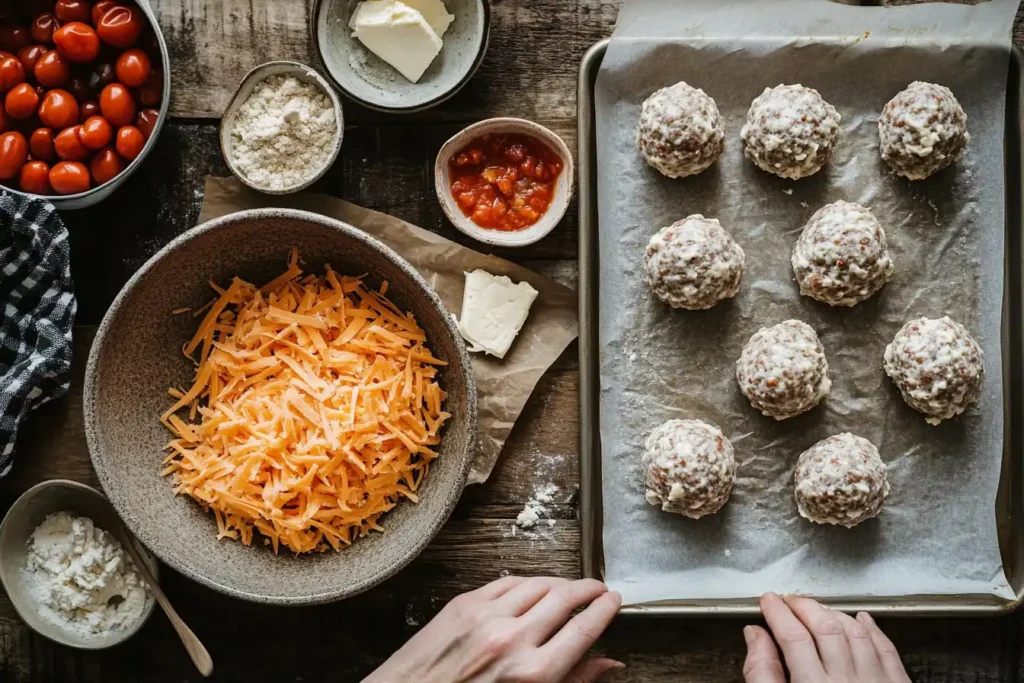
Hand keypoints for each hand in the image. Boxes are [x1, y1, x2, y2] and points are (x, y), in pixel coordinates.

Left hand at [363, 576, 622, 682]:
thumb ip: (574, 681)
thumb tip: (609, 663)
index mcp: (534, 674)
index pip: (584, 629)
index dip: (605, 610)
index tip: (614, 601)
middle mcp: (512, 641)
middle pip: (565, 599)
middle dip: (588, 589)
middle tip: (599, 588)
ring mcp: (486, 618)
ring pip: (538, 584)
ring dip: (560, 582)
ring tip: (571, 587)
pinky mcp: (464, 604)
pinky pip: (506, 583)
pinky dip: (527, 582)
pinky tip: (534, 587)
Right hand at [743, 593, 910, 682]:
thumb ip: (762, 674)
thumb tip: (755, 636)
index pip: (793, 635)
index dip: (777, 612)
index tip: (767, 600)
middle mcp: (846, 681)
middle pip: (825, 627)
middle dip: (803, 606)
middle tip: (788, 600)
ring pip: (855, 632)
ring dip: (834, 614)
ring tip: (817, 609)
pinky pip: (886, 650)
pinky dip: (872, 630)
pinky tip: (861, 620)